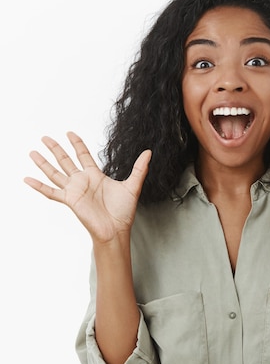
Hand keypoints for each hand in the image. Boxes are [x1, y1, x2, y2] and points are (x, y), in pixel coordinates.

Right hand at [24, 132, 150, 243]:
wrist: (116, 229)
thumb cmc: (124, 211)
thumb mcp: (133, 186)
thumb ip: (139, 168)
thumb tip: (149, 152)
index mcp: (96, 176)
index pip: (83, 155)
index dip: (77, 144)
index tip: (70, 133)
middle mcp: (83, 181)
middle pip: (66, 161)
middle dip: (56, 149)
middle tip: (45, 137)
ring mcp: (74, 190)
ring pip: (55, 173)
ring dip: (44, 163)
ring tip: (33, 152)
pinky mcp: (70, 200)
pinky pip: (51, 192)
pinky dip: (38, 186)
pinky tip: (27, 179)